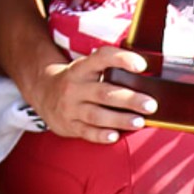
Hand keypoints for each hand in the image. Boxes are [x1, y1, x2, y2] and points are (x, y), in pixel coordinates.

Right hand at [24, 45, 158, 143]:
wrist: (43, 92)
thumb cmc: (78, 80)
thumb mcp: (88, 68)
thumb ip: (111, 69)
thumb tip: (148, 74)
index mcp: (82, 68)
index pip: (102, 58)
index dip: (122, 59)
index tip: (141, 66)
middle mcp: (75, 87)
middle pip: (104, 93)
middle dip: (129, 99)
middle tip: (151, 105)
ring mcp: (70, 107)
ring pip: (96, 115)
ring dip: (119, 119)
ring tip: (139, 122)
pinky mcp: (68, 125)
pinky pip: (86, 132)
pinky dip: (101, 135)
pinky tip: (115, 136)